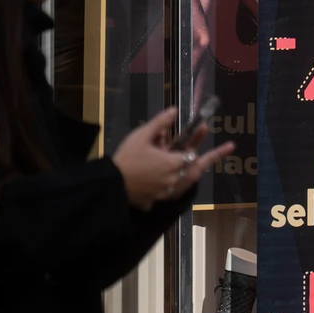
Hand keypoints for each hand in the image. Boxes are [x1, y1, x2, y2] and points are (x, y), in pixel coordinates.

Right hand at [110, 108, 233, 210]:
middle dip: (196, 163)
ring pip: (178, 184)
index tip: (197, 138)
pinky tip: (155, 184)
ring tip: (178, 168)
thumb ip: (160, 122)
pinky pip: (161, 195)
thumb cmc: (128, 157)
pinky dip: (161, 189)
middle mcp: (173, 180)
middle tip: (202, 155)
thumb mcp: (142, 135)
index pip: (191, 156)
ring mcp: (163, 193)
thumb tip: (174, 110)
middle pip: (189, 172)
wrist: (111, 183)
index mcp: (173, 163)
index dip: (193, 146)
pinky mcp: (152, 202)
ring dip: (180, 176)